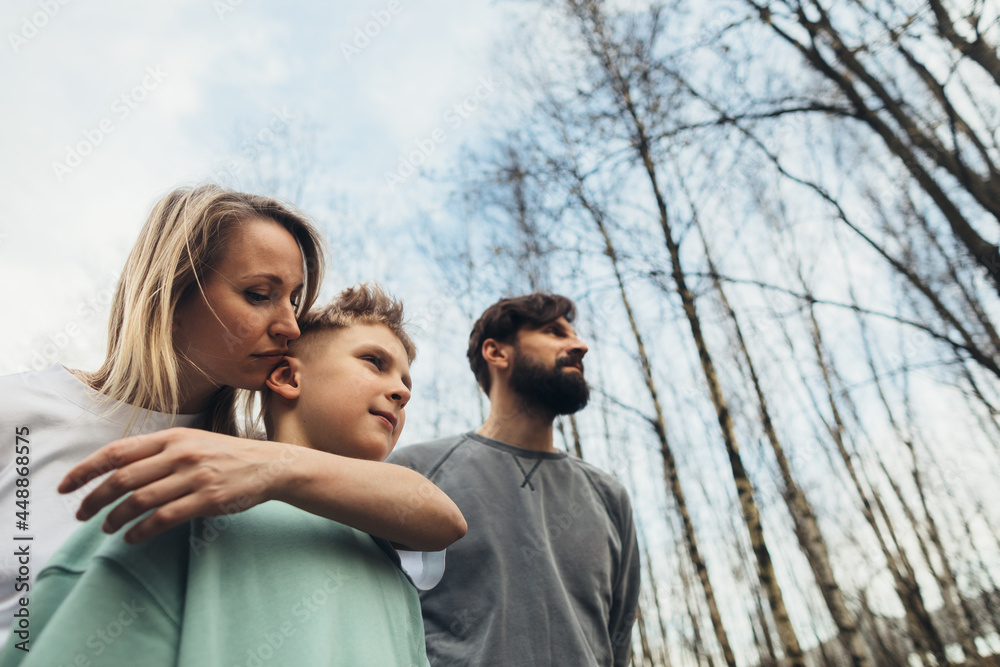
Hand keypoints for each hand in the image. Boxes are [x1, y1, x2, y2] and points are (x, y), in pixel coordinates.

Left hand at [59, 427, 296, 542]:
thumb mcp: (192, 442)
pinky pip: (164, 518)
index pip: (117, 452)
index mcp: (172, 437)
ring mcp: (195, 477)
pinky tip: (132, 538)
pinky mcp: (207, 499)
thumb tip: (116, 470)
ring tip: (105, 528)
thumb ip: (158, 451)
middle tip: (80, 514)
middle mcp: (180, 454)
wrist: (269, 465)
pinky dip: (141, 531)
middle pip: (122, 478)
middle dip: (93, 499)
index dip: (86, 470)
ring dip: (115, 518)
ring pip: (140, 500)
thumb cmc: (226, 456)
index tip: (65, 486)